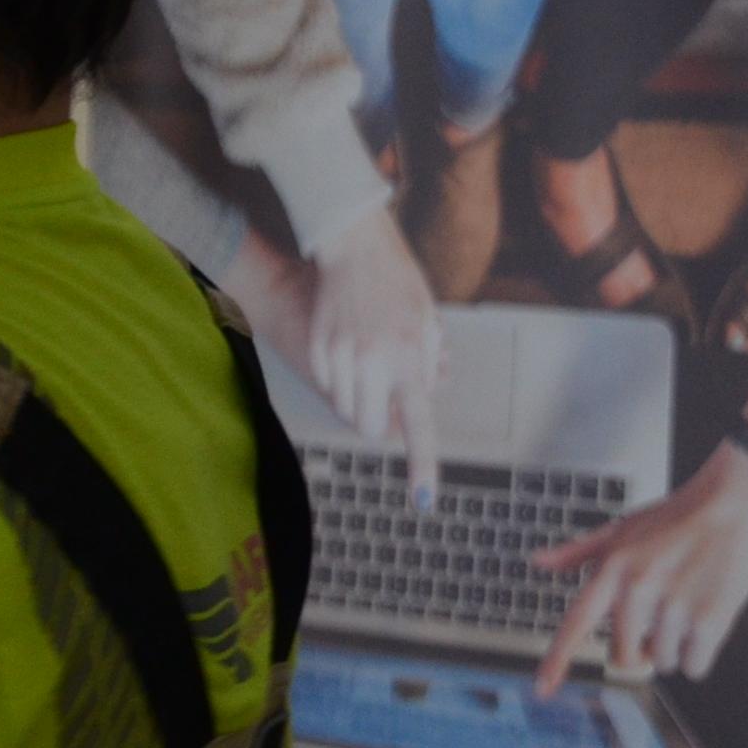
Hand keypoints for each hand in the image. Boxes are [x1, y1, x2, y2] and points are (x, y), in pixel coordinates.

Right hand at [304, 202, 443, 501]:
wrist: (354, 246)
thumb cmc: (400, 282)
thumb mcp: (429, 321)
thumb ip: (428, 365)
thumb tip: (424, 397)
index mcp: (407, 357)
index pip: (417, 422)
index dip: (421, 464)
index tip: (422, 501)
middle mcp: (371, 362)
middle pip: (369, 427)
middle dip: (380, 422)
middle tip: (391, 397)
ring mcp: (339, 356)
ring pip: (345, 410)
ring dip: (360, 401)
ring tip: (372, 365)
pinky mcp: (318, 349)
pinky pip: (329, 385)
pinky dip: (341, 380)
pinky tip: (350, 348)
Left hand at [532, 441, 747, 694]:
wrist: (738, 503)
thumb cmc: (680, 516)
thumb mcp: (622, 528)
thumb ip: (579, 551)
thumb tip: (540, 562)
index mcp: (613, 569)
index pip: (577, 623)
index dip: (558, 659)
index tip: (543, 689)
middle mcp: (638, 589)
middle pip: (625, 657)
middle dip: (643, 647)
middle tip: (661, 617)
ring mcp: (674, 606)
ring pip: (663, 663)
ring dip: (675, 648)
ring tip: (687, 609)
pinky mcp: (709, 620)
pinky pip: (693, 667)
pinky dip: (700, 656)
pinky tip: (706, 623)